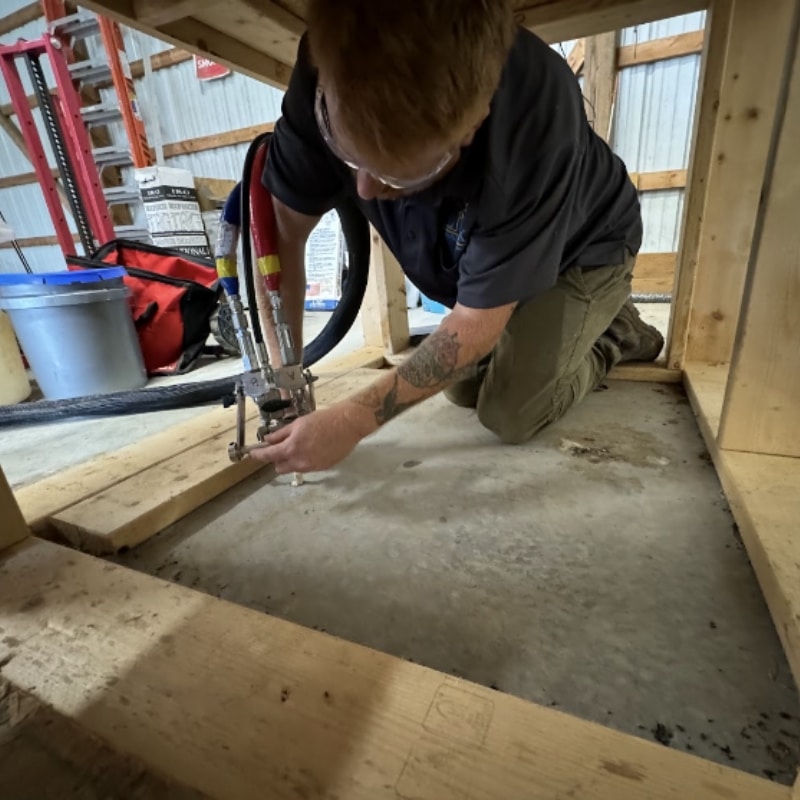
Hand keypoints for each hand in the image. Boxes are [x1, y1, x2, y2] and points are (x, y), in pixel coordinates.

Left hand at [249, 402, 372, 473]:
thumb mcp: (298, 424)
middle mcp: (299, 462)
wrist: (346, 425)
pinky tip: (314, 448)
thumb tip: (268, 440)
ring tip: (301, 446)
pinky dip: (305, 460)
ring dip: (292, 460)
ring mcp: (312, 467)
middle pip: (279, 468)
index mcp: (291, 448)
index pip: (268, 456)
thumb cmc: (322, 420)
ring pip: (294, 468)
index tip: (253, 454)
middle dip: (278, 459)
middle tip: (282, 446)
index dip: (258, 455)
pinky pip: (307, 467)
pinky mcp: (322, 468)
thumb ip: (281, 434)